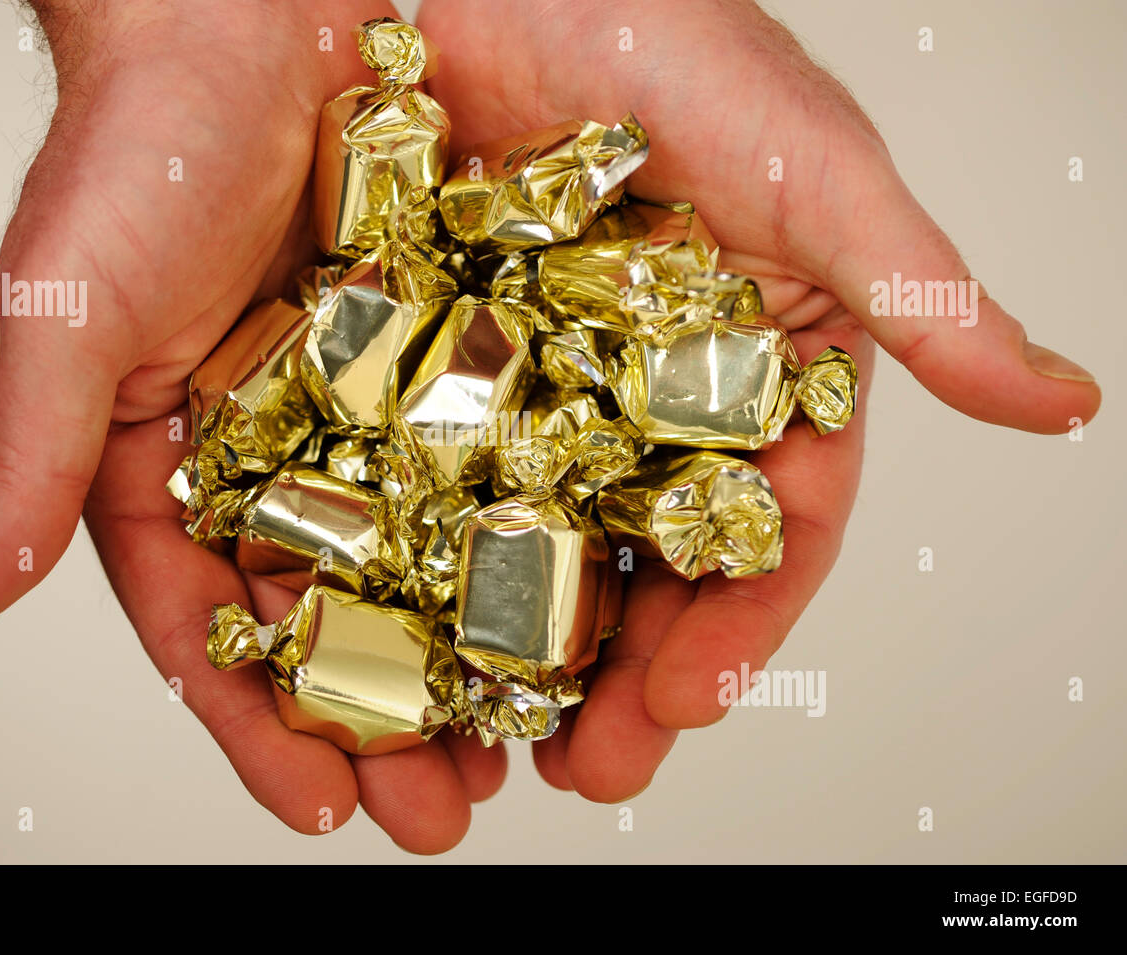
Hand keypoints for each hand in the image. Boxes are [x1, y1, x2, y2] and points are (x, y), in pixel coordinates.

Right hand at [0, 0, 504, 853]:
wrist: (236, 17)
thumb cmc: (132, 155)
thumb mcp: (69, 318)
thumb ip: (28, 459)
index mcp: (180, 472)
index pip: (214, 630)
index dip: (259, 725)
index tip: (320, 810)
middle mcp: (284, 457)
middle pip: (338, 617)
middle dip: (387, 724)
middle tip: (445, 812)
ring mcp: (374, 410)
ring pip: (428, 555)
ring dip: (471, 653)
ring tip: (525, 744)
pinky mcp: (455, 350)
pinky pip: (501, 452)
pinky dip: (530, 526)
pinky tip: (575, 597)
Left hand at [417, 0, 1100, 799]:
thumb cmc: (670, 37)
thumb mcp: (811, 172)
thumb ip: (914, 295)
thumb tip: (1060, 401)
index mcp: (753, 364)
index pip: (762, 526)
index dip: (738, 624)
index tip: (690, 706)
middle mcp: (645, 390)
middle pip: (640, 562)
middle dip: (620, 673)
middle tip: (585, 769)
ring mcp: (532, 382)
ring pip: (526, 542)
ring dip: (508, 652)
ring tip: (478, 748)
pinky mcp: (429, 361)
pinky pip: (415, 478)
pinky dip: (403, 561)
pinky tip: (385, 639)